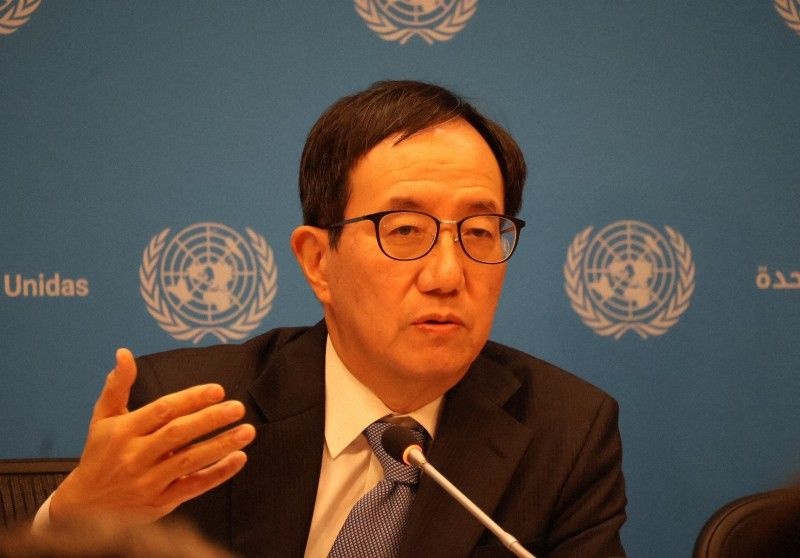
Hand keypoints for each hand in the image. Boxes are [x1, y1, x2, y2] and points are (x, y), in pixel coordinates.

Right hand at [50, 348, 255, 524]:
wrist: (84, 506)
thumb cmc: (99, 454)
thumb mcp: (103, 418)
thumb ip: (118, 385)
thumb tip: (124, 353)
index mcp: (123, 431)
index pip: (162, 410)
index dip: (191, 399)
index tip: (217, 390)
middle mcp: (135, 456)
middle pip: (178, 434)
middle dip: (210, 419)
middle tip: (238, 407)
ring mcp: (147, 481)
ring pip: (189, 461)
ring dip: (221, 445)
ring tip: (247, 431)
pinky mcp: (159, 502)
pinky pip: (193, 486)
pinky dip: (218, 473)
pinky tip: (239, 458)